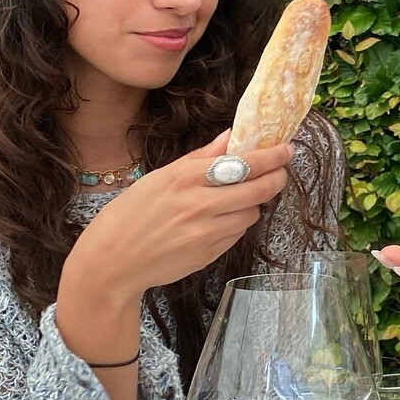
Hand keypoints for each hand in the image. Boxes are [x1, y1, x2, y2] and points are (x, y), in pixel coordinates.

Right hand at [67, 131, 294, 298]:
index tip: (286, 149)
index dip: (271, 157)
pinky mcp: (209, 254)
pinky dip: (237, 224)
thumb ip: (200, 158)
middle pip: (258, 189)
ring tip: (238, 198)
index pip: (243, 163)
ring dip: (252, 203)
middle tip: (281, 172)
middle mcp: (199, 204)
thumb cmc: (131, 214)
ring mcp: (206, 233)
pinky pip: (237, 234)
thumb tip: (230, 137)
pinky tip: (221, 220)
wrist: (113, 262)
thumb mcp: (160, 177)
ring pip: (251, 213)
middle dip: (277, 178)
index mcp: (185, 178)